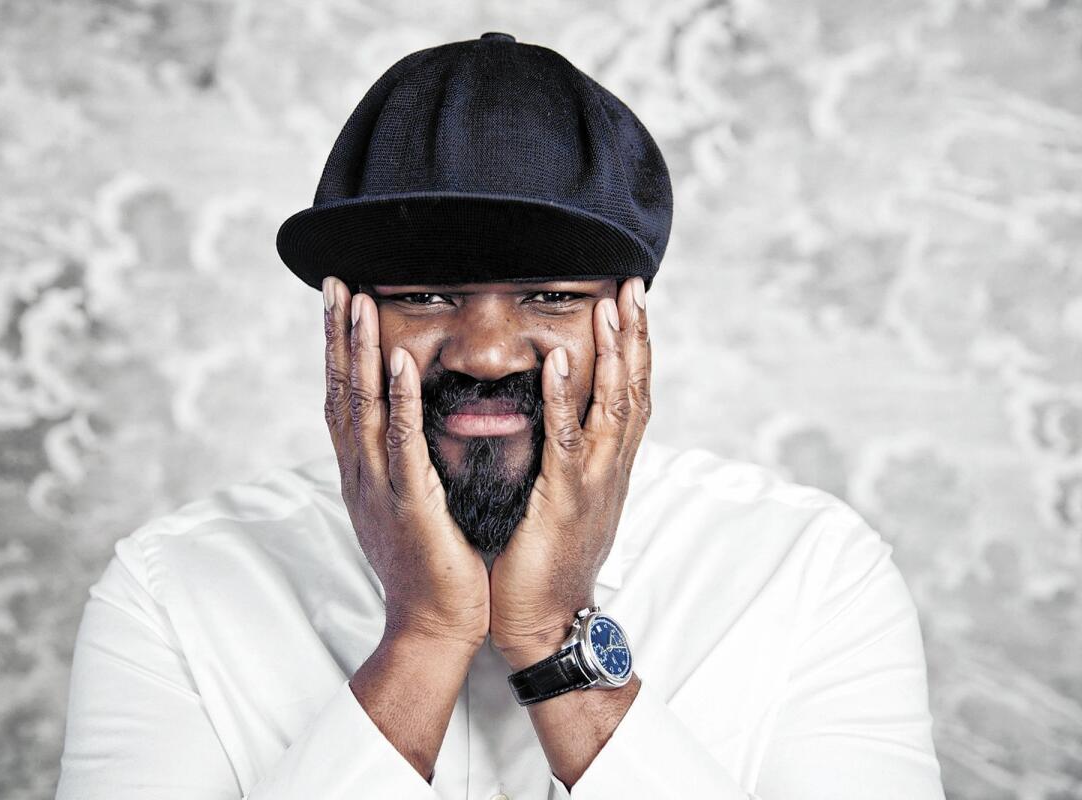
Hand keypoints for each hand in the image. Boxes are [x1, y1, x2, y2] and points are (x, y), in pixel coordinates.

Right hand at [323, 277, 489, 650]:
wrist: (433, 626)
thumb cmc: (429, 566)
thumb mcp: (407, 504)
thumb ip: (401, 463)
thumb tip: (405, 427)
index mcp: (362, 472)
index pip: (341, 397)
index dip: (337, 349)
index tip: (339, 303)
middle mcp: (361, 474)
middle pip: (340, 391)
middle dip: (337, 336)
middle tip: (335, 284)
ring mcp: (379, 488)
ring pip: (362, 408)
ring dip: (359, 353)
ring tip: (359, 303)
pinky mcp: (409, 504)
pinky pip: (401, 443)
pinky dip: (397, 401)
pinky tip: (399, 363)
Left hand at [489, 277, 650, 667]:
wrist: (544, 620)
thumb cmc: (544, 561)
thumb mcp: (562, 499)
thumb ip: (566, 457)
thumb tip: (556, 418)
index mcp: (608, 466)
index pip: (630, 394)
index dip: (635, 347)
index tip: (631, 302)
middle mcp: (611, 468)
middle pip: (634, 389)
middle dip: (636, 336)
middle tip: (634, 285)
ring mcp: (595, 483)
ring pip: (613, 407)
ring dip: (614, 353)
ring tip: (612, 306)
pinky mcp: (566, 500)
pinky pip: (568, 441)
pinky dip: (566, 398)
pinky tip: (563, 361)